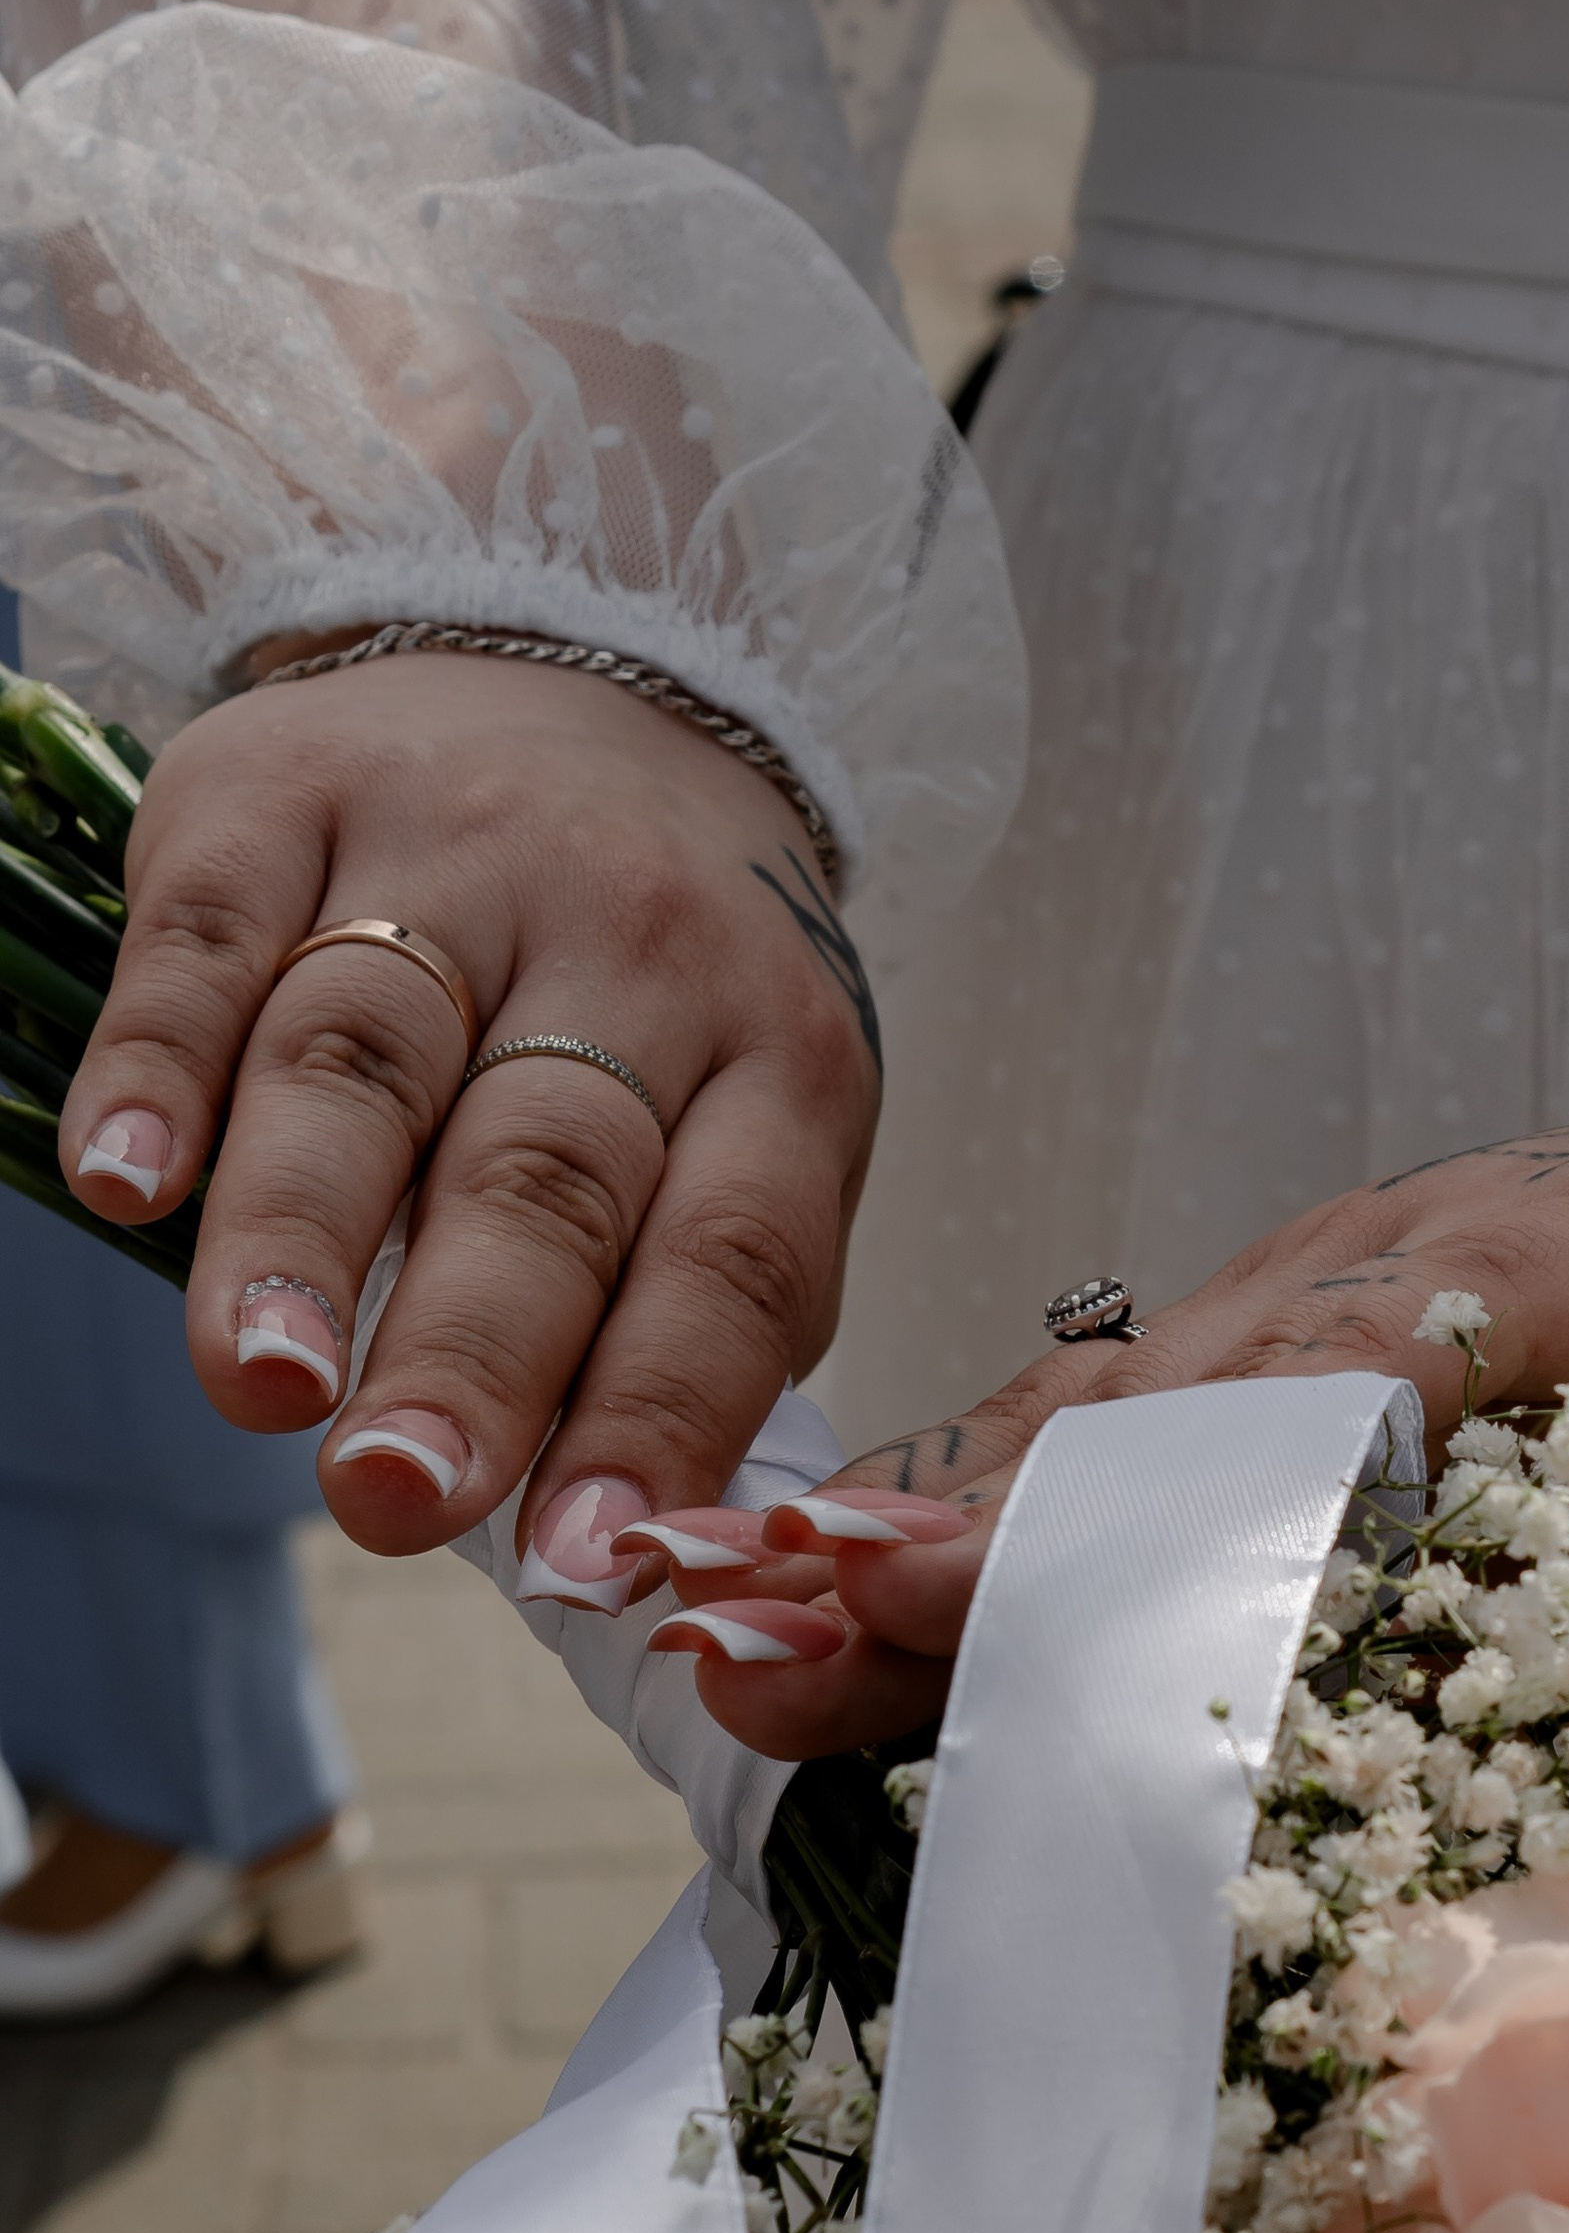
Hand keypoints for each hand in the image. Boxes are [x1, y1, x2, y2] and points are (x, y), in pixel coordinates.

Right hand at [58, 650, 882, 1576]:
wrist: (607, 678)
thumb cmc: (673, 987)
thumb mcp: (754, 1122)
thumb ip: (702, 1318)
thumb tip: (614, 1541)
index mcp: (778, 1057)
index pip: (729, 1255)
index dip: (657, 1409)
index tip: (582, 1555)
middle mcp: (633, 947)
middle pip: (545, 1169)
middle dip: (473, 1348)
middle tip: (398, 1492)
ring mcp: (457, 858)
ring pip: (372, 1057)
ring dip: (304, 1230)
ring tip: (263, 1382)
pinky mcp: (286, 791)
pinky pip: (215, 935)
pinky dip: (161, 1064)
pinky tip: (125, 1183)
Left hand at [627, 1032, 1568, 1757]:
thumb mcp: (1531, 1488)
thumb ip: (1366, 1559)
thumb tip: (1217, 1718)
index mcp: (1298, 1382)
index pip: (1063, 1494)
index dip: (902, 1577)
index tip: (743, 1652)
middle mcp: (1316, 1323)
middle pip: (1059, 1460)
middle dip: (879, 1567)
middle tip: (709, 1644)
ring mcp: (1409, 1290)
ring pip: (1159, 1421)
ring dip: (985, 1526)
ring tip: (818, 1601)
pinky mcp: (1523, 1279)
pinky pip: (1345, 1384)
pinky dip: (1217, 1463)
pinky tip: (1102, 1533)